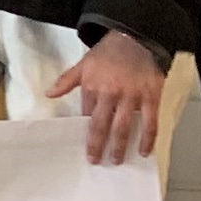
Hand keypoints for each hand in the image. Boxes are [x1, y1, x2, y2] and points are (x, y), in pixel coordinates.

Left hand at [49, 27, 168, 165]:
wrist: (134, 38)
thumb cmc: (107, 53)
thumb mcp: (83, 64)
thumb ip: (66, 81)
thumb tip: (48, 94)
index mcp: (92, 86)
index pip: (86, 115)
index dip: (85, 132)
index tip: (85, 146)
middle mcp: (110, 93)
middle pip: (102, 125)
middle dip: (97, 145)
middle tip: (95, 161)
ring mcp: (132, 96)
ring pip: (124, 127)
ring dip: (119, 146)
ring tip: (115, 161)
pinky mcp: (151, 97)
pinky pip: (150, 122)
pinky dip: (147, 139)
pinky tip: (144, 151)